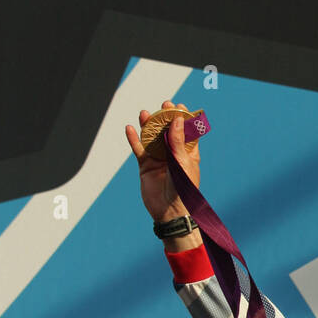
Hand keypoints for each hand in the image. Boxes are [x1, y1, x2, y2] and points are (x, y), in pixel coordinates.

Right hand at [124, 98, 200, 225]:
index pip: (186, 132)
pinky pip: (139, 150)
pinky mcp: (146, 166)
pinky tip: (129, 129)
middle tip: (164, 105)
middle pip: (167, 131)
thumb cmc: (183, 190)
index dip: (183, 119)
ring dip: (148, 125)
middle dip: (165, 118)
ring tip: (145, 113)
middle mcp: (173, 155)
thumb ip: (178, 142)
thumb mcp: (182, 163)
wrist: (170, 212)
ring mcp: (158, 159)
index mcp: (187, 154)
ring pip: (151, 138)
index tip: (179, 107)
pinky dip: (134, 139)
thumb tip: (177, 119)